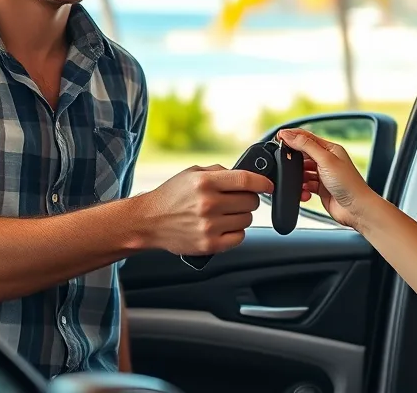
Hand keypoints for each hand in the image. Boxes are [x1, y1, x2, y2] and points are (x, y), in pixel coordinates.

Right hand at [136, 164, 272, 255]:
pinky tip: (224, 226)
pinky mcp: (209, 245)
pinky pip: (239, 237)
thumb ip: (219, 172)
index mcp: (204, 182)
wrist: (148, 221)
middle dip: (248, 199)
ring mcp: (209, 226)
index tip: (268, 185)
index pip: (245, 180)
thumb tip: (245, 176)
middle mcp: (208, 204)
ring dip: (241, 216)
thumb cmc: (170, 196)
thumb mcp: (191, 173)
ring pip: (247, 219)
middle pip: (250, 201)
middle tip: (237, 200)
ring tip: (225, 214)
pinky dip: (236, 232)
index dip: (262, 182)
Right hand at [279, 128, 375, 230]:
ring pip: (303, 171)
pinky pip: (305, 185)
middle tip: (282, 160)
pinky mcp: (321, 189)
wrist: (357, 209)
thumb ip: (306, 146)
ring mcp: (324, 175)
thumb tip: (289, 135)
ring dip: (297, 176)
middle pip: (303, 154)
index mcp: (331, 149)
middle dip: (293, 158)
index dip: (292, 136)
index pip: (307, 137)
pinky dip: (302, 188)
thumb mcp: (325, 160)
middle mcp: (327, 161)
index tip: (278, 136)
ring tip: (296, 180)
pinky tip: (303, 191)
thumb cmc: (348, 184)